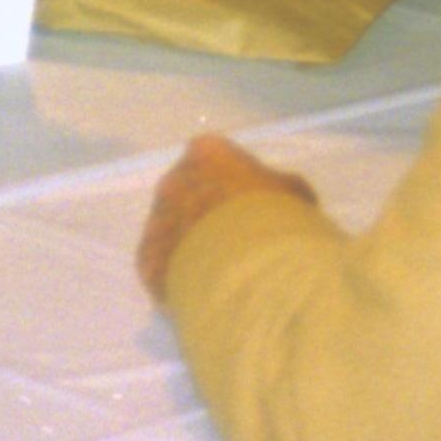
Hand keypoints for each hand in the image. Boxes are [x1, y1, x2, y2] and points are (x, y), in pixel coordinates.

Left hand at [138, 133, 315, 300]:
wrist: (243, 265)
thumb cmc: (270, 216)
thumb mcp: (293, 195)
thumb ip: (284, 189)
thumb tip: (286, 195)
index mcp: (206, 153)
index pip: (215, 158)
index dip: (235, 181)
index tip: (250, 202)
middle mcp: (173, 180)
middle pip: (188, 192)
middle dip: (207, 210)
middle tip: (235, 235)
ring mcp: (155, 219)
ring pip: (172, 228)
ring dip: (191, 242)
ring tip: (222, 267)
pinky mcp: (146, 259)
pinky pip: (162, 263)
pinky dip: (179, 273)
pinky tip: (203, 286)